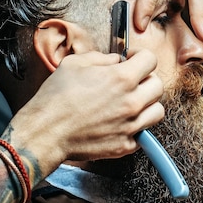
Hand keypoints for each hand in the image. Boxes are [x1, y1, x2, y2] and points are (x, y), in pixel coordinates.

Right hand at [7, 49, 163, 176]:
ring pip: (158, 111)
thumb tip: (116, 60)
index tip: (133, 60)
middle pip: (158, 85)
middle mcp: (132, 102)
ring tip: (132, 103)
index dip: (141, 57)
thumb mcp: (74, 64)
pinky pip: (144, 134)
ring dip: (148, 104)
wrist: (45, 133)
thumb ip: (101, 58)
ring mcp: (131, 126)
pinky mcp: (126, 145)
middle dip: (147, 79)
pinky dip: (136, 127)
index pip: (150, 60)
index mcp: (122, 78)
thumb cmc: (55, 99)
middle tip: (133, 81)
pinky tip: (122, 122)